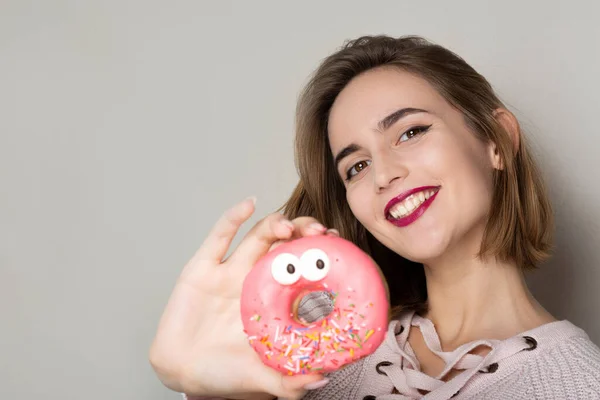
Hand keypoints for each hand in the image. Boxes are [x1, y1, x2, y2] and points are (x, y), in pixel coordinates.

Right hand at [149, 197, 334, 399]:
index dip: (320, 253)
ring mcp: (229, 271)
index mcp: (274, 300)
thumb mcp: (262, 377)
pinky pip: (218, 237)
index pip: (304, 266)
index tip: (338, 245)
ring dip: (275, 223)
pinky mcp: (202, 267)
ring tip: (289, 226)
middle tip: (319, 233)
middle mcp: (255, 279)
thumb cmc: (223, 373)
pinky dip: (233, 217)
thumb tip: (323, 378)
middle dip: (304, 232)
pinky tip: (248, 204)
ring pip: (258, 235)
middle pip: (285, 244)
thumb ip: (290, 381)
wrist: (180, 372)